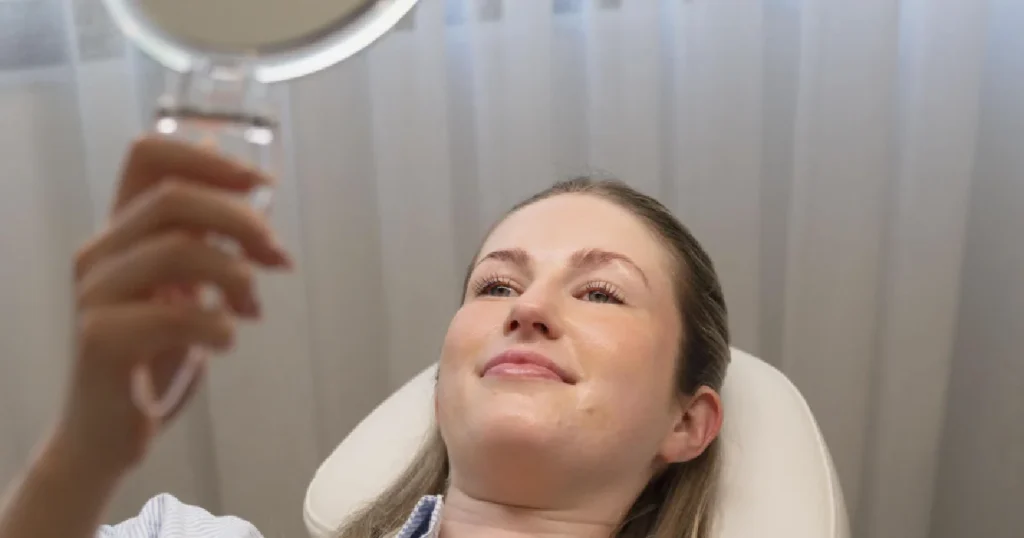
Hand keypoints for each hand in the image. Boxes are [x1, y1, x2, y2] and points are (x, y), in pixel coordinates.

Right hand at [53, 136, 292, 476]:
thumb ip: (207, 243)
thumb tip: (257, 200)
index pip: (148, 155)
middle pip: (174, 197)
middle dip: (241, 219)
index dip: (209, 158)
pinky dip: (219, 325)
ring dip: (237, 274)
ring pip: (178, 248)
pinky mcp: (101, 339)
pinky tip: (227, 340)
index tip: (263, 185)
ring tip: (252, 307)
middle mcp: (101, 252)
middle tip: (277, 254)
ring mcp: (95, 294)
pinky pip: (177, 314)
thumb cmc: (154, 354)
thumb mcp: (185, 287)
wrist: (106, 431)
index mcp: (121, 231)